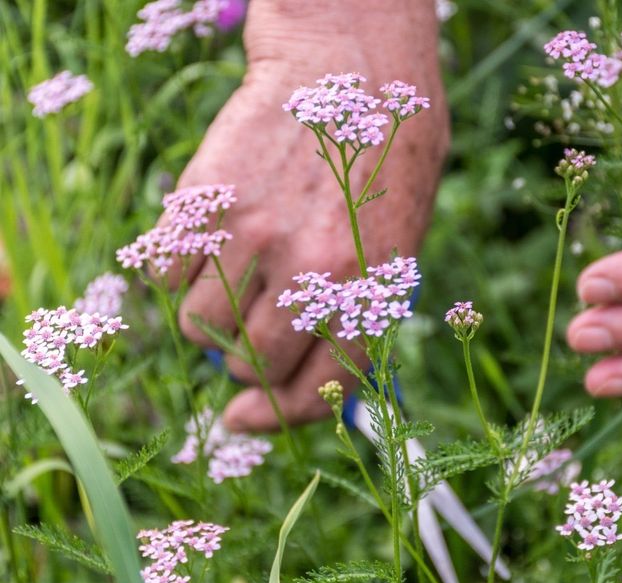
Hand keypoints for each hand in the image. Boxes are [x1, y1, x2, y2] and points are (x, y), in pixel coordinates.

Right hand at [171, 0, 448, 430]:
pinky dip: (177, 271)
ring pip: (199, 323)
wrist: (351, 67)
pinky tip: (206, 243)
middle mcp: (309, 269)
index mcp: (367, 286)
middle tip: (245, 335)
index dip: (278, 416)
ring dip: (208, 317)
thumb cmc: (381, 160)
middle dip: (244, 361)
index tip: (245, 418)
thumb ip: (352, 311)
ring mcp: (252, 232)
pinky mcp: (206, 198)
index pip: (319, 385)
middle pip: (251, 361)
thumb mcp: (396, 242)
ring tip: (230, 279)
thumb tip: (297, 375)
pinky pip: (166, 271)